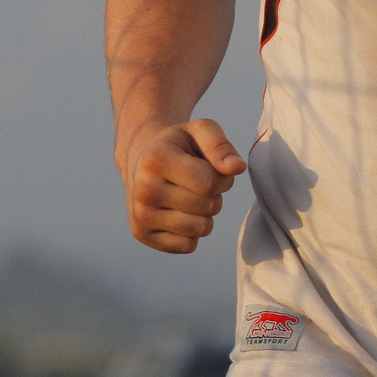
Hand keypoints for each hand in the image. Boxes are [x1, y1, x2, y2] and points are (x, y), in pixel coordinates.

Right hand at [120, 117, 247, 253]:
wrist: (141, 158)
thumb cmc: (179, 145)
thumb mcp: (201, 130)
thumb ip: (222, 145)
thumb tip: (236, 168)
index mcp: (156, 160)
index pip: (210, 183)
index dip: (223, 177)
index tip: (214, 168)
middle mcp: (144, 190)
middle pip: (209, 207)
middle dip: (215, 195)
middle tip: (199, 181)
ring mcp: (140, 215)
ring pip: (202, 229)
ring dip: (205, 214)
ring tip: (189, 195)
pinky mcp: (142, 235)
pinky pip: (188, 246)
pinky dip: (192, 231)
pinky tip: (178, 211)